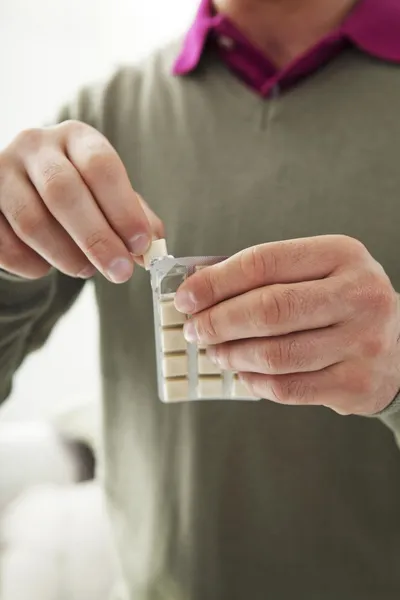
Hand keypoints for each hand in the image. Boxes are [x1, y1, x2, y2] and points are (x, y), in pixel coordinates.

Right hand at [0, 121, 162, 281]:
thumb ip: (134, 217)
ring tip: (86, 271)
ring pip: (32, 220)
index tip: (140, 245)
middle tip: (120, 272)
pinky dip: (30, 264)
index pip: (101, 166)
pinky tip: (45, 268)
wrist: (27, 188)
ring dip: (65, 255)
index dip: (123, 209)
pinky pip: (3, 242)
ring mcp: (2, 171)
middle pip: (64, 192)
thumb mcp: (110, 194)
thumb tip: (152, 247)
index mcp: (76, 137)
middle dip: (96, 239)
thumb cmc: (81, 192)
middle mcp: (35, 145)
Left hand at [175, 236, 399, 414]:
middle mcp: (358, 295)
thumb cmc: (342, 303)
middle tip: (194, 329)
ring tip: (215, 351)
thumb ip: (267, 275)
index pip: (265, 262)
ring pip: (275, 354)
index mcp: (342, 255)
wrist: (399, 346)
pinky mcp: (356, 383)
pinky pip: (287, 388)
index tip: (186, 296)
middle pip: (269, 310)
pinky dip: (253, 382)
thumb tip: (201, 289)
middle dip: (217, 322)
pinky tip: (242, 372)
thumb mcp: (318, 272)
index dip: (217, 281)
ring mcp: (362, 342)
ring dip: (231, 354)